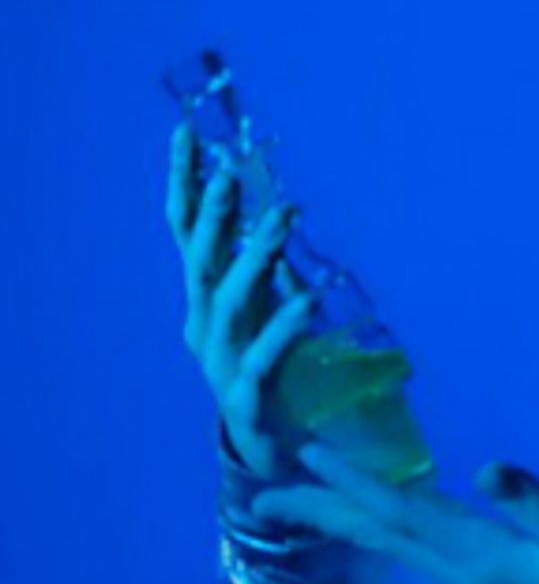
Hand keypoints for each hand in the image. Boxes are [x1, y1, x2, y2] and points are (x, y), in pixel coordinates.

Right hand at [166, 121, 315, 479]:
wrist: (269, 451)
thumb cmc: (269, 371)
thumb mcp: (266, 309)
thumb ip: (268, 265)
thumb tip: (274, 208)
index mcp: (206, 299)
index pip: (187, 231)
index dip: (184, 184)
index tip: (186, 133)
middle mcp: (203, 325)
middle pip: (199, 259)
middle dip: (213, 214)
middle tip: (232, 171)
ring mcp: (220, 362)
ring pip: (228, 301)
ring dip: (254, 258)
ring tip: (282, 220)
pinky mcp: (246, 397)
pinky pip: (265, 356)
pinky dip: (285, 324)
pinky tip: (309, 297)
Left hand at [253, 443, 538, 583]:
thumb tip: (486, 469)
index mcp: (484, 557)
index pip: (406, 514)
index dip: (357, 483)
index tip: (307, 456)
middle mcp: (463, 572)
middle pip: (380, 536)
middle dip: (322, 512)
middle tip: (262, 496)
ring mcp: (470, 581)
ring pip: (390, 545)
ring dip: (342, 522)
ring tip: (297, 504)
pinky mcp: (483, 583)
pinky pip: (410, 550)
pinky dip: (377, 530)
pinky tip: (370, 522)